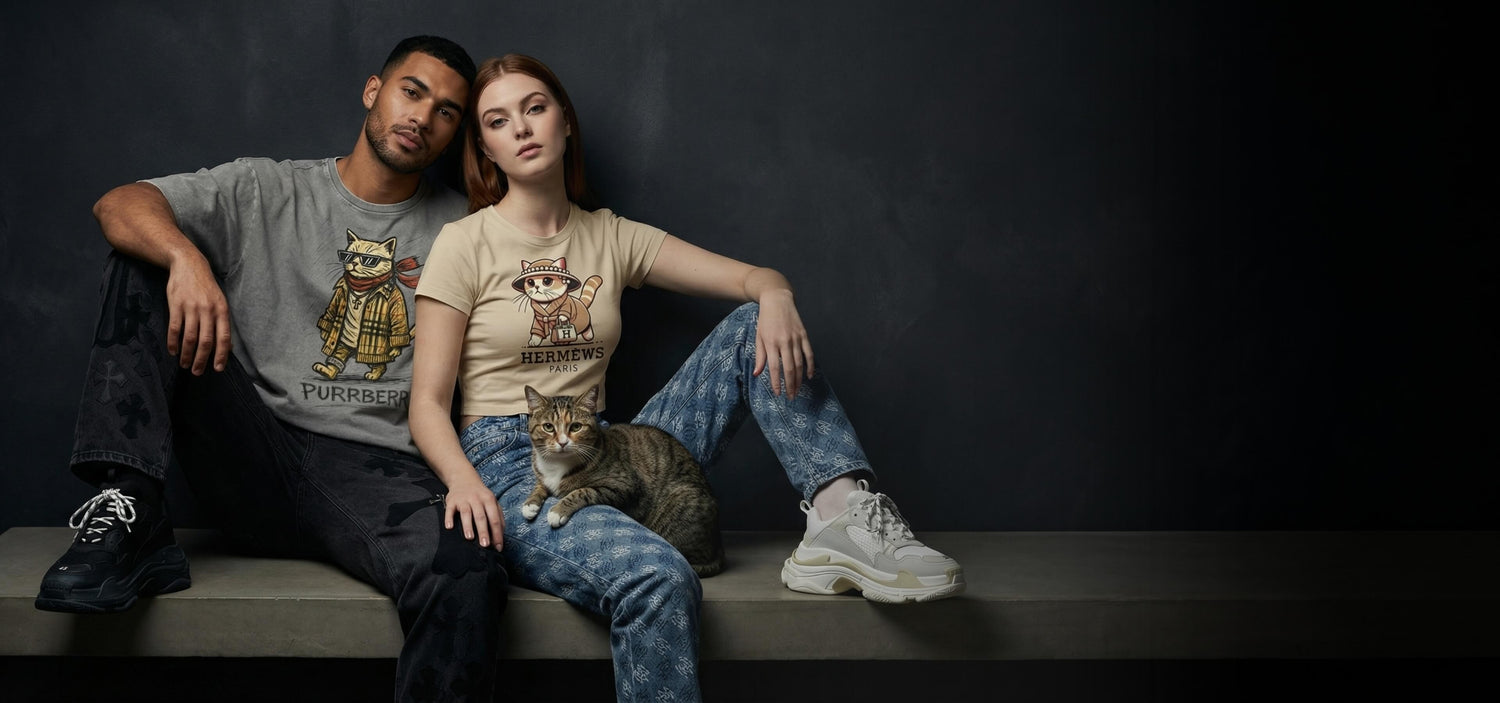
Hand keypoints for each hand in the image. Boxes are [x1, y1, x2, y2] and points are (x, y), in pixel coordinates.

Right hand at [165, 254, 230, 374]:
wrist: (189, 265)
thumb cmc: (206, 287)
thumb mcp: (220, 302)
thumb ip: (223, 323)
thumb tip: (228, 347)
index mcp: (222, 310)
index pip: (224, 337)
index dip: (221, 355)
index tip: (217, 369)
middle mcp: (208, 310)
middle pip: (206, 341)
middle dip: (201, 360)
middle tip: (197, 372)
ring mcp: (191, 308)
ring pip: (189, 337)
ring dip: (186, 354)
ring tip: (184, 365)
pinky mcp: (176, 305)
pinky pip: (174, 328)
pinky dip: (173, 342)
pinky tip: (173, 351)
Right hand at [444, 476, 504, 549]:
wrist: (464, 479)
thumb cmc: (480, 495)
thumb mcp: (492, 502)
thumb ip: (498, 518)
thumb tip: (500, 536)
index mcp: (489, 500)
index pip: (495, 518)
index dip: (497, 533)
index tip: (497, 546)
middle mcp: (477, 499)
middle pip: (481, 516)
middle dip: (483, 531)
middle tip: (485, 545)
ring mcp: (463, 499)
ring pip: (466, 513)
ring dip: (468, 525)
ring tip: (469, 538)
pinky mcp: (452, 500)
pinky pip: (450, 509)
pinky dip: (449, 518)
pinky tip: (449, 527)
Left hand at [752, 290, 814, 397]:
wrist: (777, 299)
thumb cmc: (765, 319)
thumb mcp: (759, 336)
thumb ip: (760, 356)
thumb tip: (757, 374)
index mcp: (771, 343)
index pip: (774, 368)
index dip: (776, 383)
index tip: (778, 394)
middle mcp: (784, 342)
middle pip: (789, 368)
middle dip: (790, 385)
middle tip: (790, 397)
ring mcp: (796, 338)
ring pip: (800, 363)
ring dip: (799, 379)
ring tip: (797, 390)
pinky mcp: (804, 335)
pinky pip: (809, 353)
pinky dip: (810, 366)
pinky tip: (809, 376)